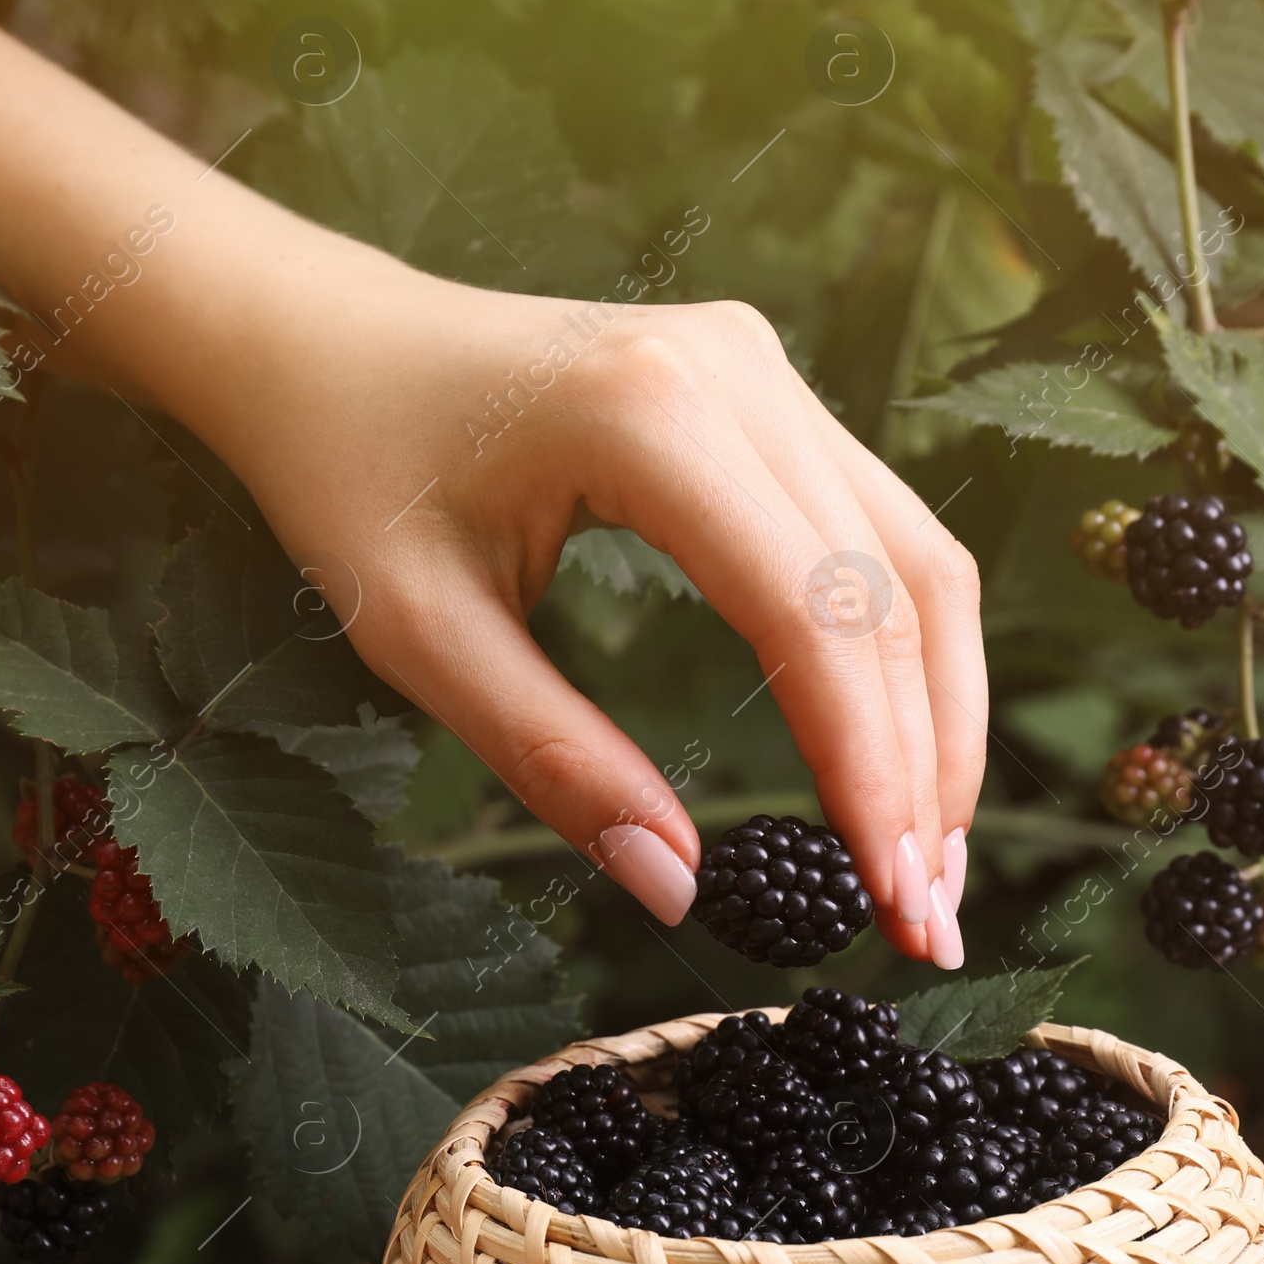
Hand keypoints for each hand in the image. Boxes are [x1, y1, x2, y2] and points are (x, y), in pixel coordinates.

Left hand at [0, 0, 979, 964]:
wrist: (325, 342)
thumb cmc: (352, 480)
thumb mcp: (422, 639)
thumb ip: (553, 763)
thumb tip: (678, 888)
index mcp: (646, 414)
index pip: (812, 614)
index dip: (870, 769)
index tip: (892, 903)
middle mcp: (735, 370)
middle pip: (894, 591)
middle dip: (925, 769)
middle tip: (928, 922)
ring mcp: (762, 367)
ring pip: (913, 559)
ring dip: (937, 717)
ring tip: (928, 862)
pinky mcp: (765, 387)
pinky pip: (876, 529)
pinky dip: (903, 653)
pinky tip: (898, 757)